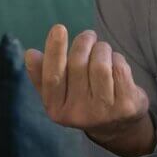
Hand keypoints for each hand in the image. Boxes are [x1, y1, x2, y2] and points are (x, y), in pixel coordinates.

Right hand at [25, 25, 153, 156]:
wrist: (117, 127)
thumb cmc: (81, 100)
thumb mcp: (58, 92)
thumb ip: (41, 74)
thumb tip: (30, 54)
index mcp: (56, 109)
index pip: (52, 77)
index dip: (54, 51)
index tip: (59, 28)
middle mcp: (79, 114)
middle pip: (78, 64)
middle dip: (84, 42)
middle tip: (88, 36)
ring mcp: (104, 112)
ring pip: (100, 64)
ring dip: (102, 49)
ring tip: (102, 49)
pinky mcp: (126, 107)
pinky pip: (119, 69)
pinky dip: (117, 59)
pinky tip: (115, 64)